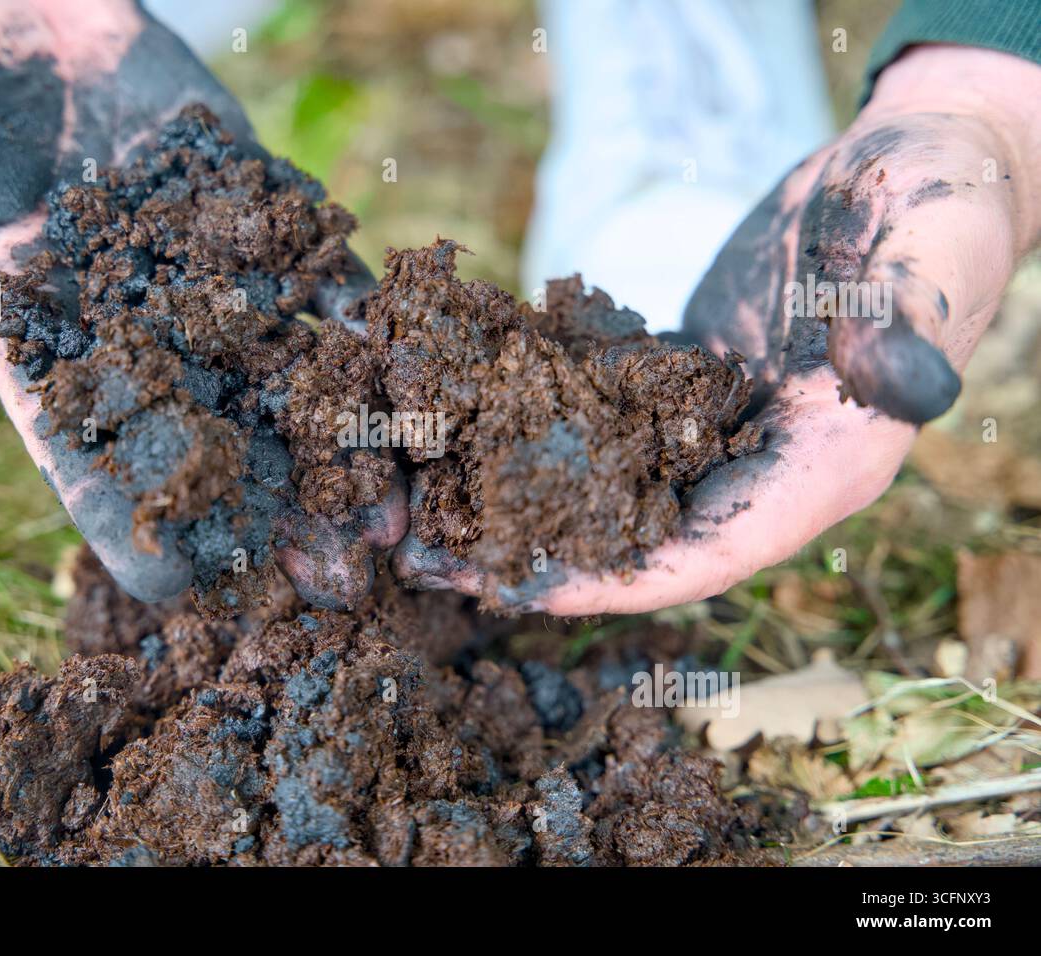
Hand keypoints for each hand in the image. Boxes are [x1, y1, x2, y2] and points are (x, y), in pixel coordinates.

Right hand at [0, 0, 400, 605]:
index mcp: (38, 344)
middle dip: (270, 508)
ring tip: (397, 508)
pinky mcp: (255, 209)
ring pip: (278, 373)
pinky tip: (411, 373)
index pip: (84, 456)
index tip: (183, 593)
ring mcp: (204, 271)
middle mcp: (132, 327)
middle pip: (209, 439)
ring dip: (337, 438)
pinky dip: (360, 319)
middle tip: (336, 579)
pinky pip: (316, 270)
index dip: (129, 523)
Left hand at [395, 45, 1040, 614]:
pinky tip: (455, 412)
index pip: (705, 554)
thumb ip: (901, 335)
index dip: (608, 582)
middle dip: (529, 551)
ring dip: (508, 491)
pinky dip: (526, 417)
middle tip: (423, 555)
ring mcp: (714, 423)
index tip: (512, 594)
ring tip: (413, 493)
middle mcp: (758, 464)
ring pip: (600, 479)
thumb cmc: (936, 210)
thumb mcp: (932, 266)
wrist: (909, 164)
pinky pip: (595, 411)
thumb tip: (900, 387)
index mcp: (819, 469)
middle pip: (633, 536)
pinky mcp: (679, 379)